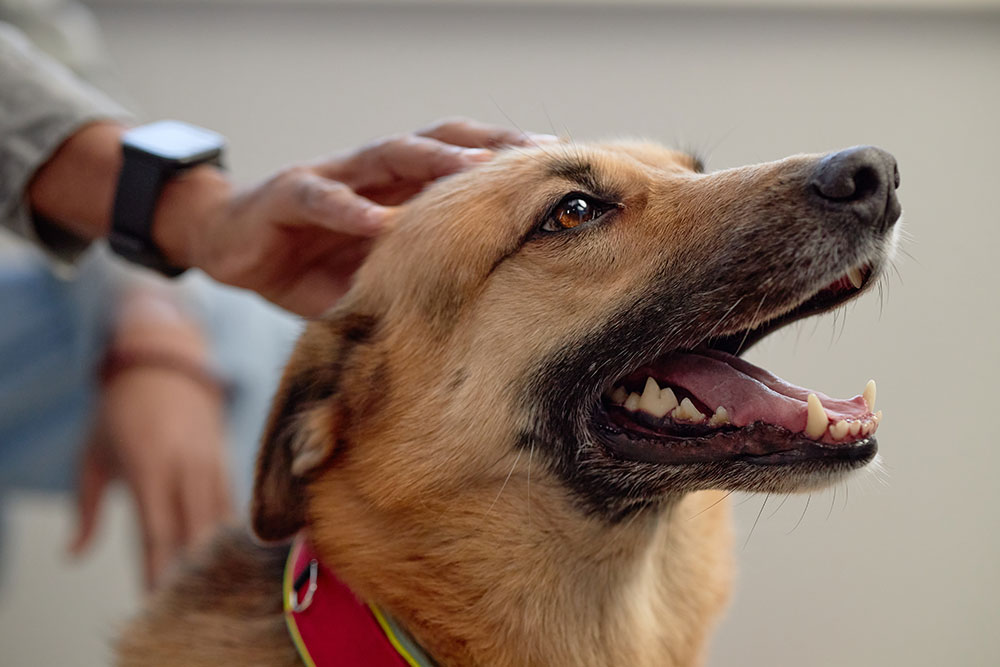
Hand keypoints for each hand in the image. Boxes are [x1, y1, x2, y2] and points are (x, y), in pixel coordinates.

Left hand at [69, 292, 231, 589]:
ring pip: (219, 520)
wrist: (166, 360)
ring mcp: (211, 461)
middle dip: (189, 572)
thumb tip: (74, 554)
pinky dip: (228, 533)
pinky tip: (226, 556)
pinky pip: (232, 503)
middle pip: (195, 532)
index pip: (157, 531)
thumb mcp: (91, 455)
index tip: (154, 598)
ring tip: (208, 588)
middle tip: (182, 604)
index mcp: (149, 466)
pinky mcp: (226, 458)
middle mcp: (185, 466)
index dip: (157, 569)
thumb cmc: (120, 409)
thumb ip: (85, 508)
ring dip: (213, 557)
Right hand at [152, 118, 553, 315]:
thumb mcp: (378, 271)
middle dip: (490, 147)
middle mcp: (376, 173)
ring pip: (391, 155)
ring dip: (434, 162)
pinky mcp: (289, 195)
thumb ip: (420, 274)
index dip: (511, 161)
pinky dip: (349, 208)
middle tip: (540, 154)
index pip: (464, 162)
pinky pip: (321, 197)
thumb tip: (486, 310)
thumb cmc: (314, 260)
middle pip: (442, 143)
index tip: (564, 169)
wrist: (229, 243)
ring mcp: (335, 177)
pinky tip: (377, 222)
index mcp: (402, 186)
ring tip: (475, 170)